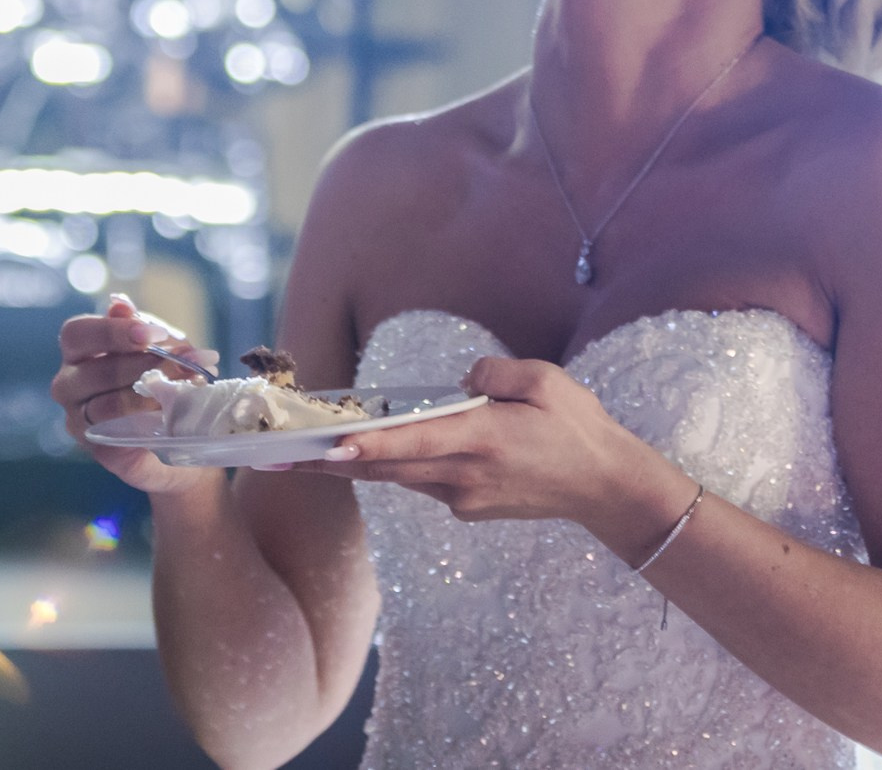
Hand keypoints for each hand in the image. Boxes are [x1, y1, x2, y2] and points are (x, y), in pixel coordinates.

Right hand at [53, 294, 223, 497]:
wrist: (182, 431)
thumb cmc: (161, 376)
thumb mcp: (156, 345)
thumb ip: (139, 326)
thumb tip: (120, 304)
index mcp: (78, 352)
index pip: (77, 333)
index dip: (114, 331)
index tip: (154, 334)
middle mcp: (69, 385)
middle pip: (96, 370)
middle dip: (148, 363)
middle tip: (189, 361)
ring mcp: (80, 420)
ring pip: (111, 404)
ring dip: (156, 392)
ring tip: (193, 383)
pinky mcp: (99, 449)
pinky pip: (123, 433)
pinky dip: (153, 421)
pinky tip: (178, 411)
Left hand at [299, 357, 697, 558]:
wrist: (606, 487)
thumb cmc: (579, 427)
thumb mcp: (546, 381)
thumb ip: (496, 373)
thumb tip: (460, 382)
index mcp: (482, 440)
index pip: (412, 444)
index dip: (366, 447)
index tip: (326, 449)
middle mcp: (464, 475)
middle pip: (385, 469)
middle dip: (328, 465)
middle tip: (275, 461)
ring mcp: (463, 498)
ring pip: (397, 479)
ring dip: (351, 469)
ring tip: (300, 458)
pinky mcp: (467, 507)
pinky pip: (422, 483)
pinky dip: (395, 468)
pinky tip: (370, 456)